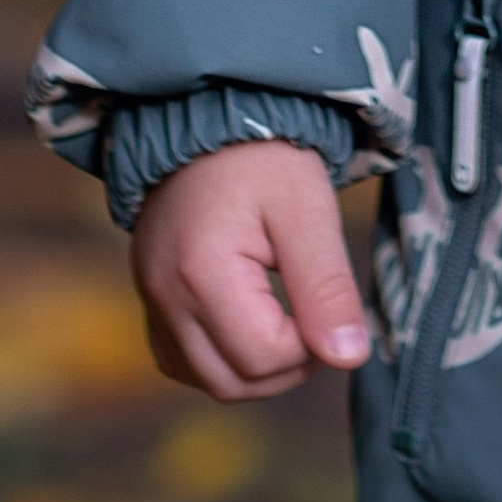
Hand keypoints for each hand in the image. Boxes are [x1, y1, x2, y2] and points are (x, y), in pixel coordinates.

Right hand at [130, 137, 372, 397]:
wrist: (210, 119)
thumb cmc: (263, 157)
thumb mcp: (306, 209)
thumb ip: (327, 286)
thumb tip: (350, 357)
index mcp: (202, 273)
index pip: (264, 357)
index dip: (310, 345)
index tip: (327, 302)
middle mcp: (165, 297)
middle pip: (232, 383)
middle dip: (287, 367)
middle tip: (317, 320)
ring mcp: (152, 301)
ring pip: (207, 380)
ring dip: (256, 370)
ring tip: (290, 322)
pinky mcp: (151, 301)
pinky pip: (183, 362)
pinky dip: (223, 359)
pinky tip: (252, 323)